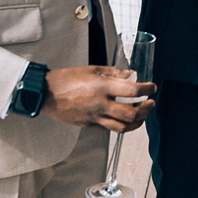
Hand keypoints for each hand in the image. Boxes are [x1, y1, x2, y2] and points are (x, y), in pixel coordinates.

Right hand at [41, 65, 156, 132]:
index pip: (132, 91)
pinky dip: (120, 124)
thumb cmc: (66, 78)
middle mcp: (99, 104)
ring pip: (122, 127)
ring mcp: (93, 117)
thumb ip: (113, 73)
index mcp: (101, 87)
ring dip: (137, 122)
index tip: (152, 87)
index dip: (147, 89)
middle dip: (146, 109)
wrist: (45, 93)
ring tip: (142, 115)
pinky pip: (108, 128)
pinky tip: (123, 118)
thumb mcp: (92, 69)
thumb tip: (129, 75)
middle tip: (151, 103)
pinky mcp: (88, 125)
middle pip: (131, 114)